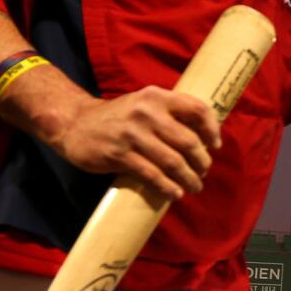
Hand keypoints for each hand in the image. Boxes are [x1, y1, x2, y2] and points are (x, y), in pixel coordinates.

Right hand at [46, 86, 221, 199]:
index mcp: (157, 97)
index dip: (212, 129)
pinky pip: (152, 175)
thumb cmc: (118, 117)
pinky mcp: (119, 155)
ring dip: (189, 178)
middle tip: (203, 172)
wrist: (75, 123)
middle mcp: (147, 112)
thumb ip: (169, 114)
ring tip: (194, 186)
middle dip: (201, 161)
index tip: (215, 146)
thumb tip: (203, 136)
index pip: (197, 109)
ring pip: (173, 162)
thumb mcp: (144, 104)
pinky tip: (175, 193)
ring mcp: (132, 134)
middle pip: (189, 141)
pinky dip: (168, 187)